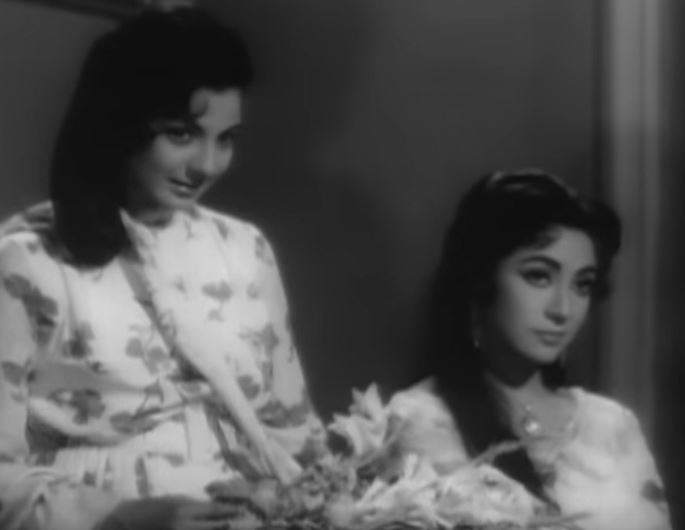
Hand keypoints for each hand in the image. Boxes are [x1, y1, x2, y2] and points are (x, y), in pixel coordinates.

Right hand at [97, 495, 242, 529]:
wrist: (125, 522)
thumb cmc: (153, 507)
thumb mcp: (177, 501)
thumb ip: (197, 507)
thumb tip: (219, 508)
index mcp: (184, 510)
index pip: (215, 512)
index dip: (232, 512)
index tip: (246, 512)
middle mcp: (183, 526)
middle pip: (216, 528)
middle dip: (231, 526)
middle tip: (247, 523)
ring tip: (231, 526)